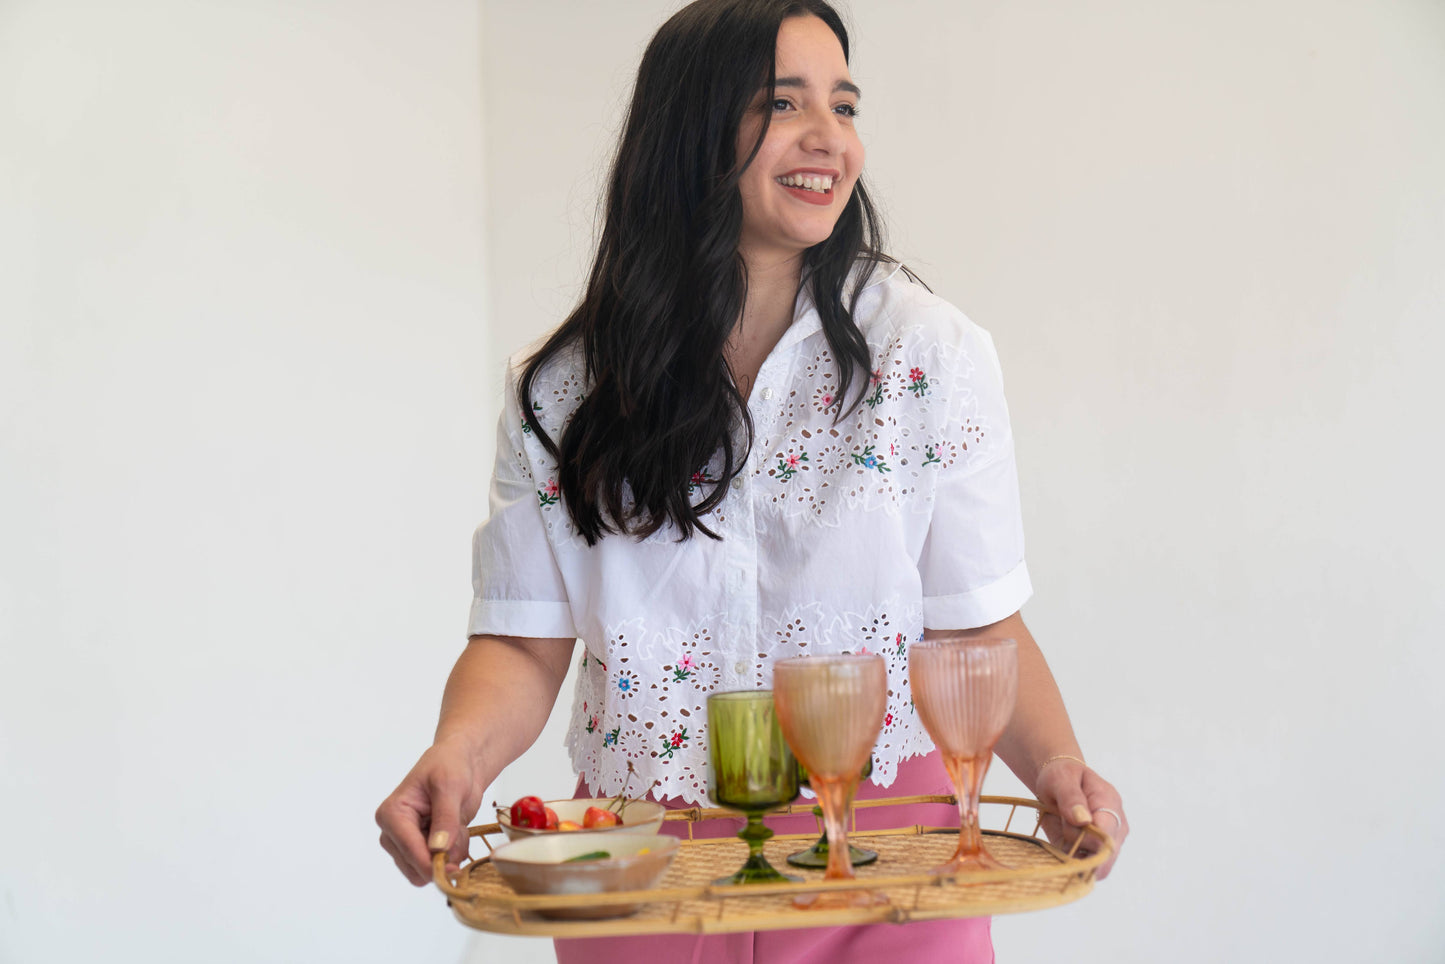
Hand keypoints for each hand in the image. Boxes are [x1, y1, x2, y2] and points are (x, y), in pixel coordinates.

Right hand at [375, 737, 486, 885]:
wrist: (460, 762)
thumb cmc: (450, 766)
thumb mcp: (450, 786)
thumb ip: (445, 817)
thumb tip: (438, 849)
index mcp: (391, 814)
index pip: (408, 849)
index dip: (431, 864)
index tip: (455, 869)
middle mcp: (392, 833)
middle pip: (414, 868)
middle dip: (442, 858)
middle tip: (460, 832)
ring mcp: (405, 843)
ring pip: (427, 871)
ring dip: (450, 855)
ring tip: (458, 826)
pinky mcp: (420, 848)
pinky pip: (438, 867)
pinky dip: (453, 853)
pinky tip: (457, 831)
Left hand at [1034, 761, 1127, 879]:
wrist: (1058, 783)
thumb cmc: (1062, 777)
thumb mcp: (1061, 779)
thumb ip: (1071, 797)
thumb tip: (1082, 820)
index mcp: (1110, 804)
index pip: (1108, 833)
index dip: (1088, 838)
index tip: (1068, 825)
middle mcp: (1116, 828)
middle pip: (1104, 856)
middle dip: (1077, 848)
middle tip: (1061, 828)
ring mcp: (1107, 844)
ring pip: (1095, 868)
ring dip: (1073, 857)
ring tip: (1060, 833)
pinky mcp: (1093, 855)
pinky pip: (1085, 871)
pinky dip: (1070, 865)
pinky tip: (1059, 849)